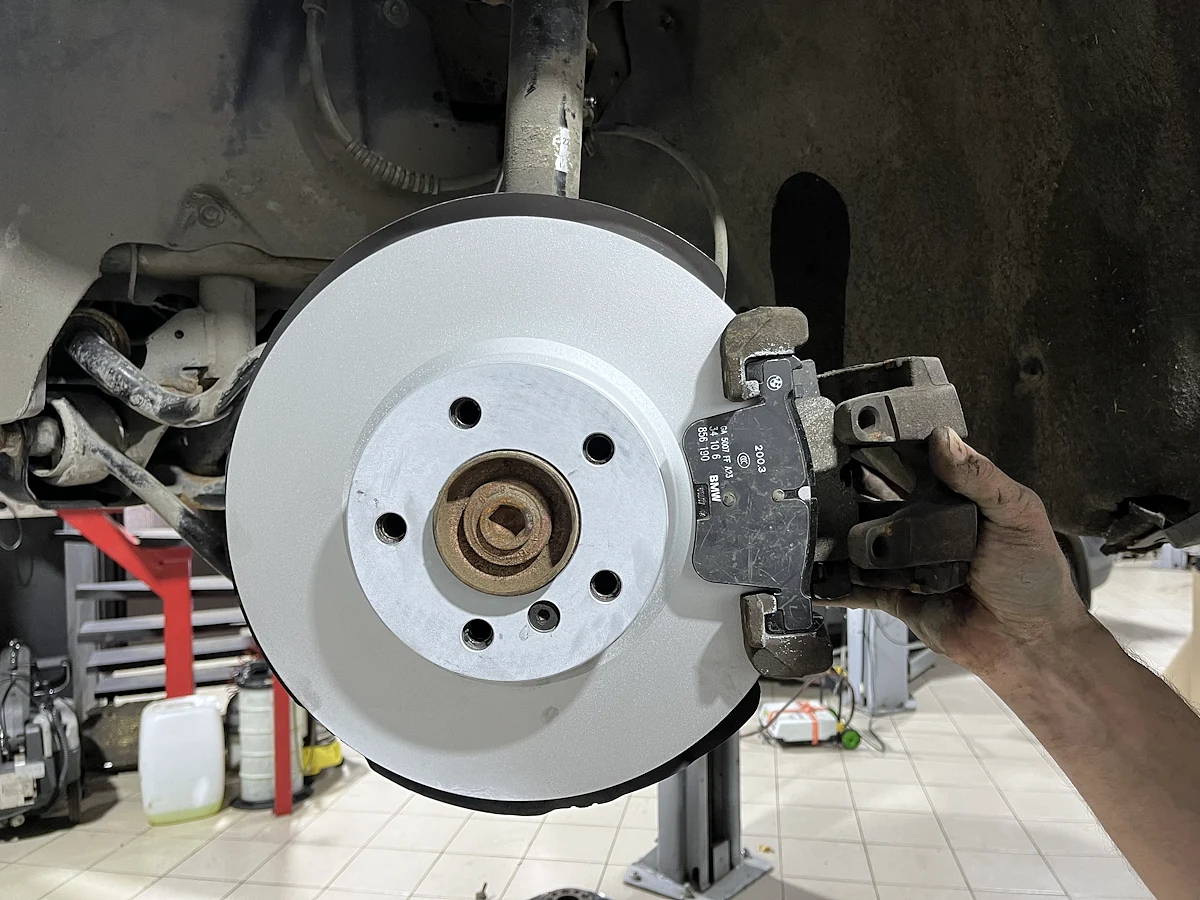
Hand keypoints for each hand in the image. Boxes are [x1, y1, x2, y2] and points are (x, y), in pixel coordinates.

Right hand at [824, 426, 1094, 678]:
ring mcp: (907, 561)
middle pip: (877, 500)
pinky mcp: (895, 595)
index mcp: (954, 497)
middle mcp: (925, 525)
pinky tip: (815, 574)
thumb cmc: (1034, 576)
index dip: (886, 449)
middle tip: (821, 474)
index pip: (913, 465)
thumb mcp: (1017, 514)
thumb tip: (944, 437)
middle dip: (849, 487)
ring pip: (861, 542)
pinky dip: (836, 584)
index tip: (856, 434)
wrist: (1030, 642)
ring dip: (838, 534)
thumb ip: (980, 476)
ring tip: (809, 519)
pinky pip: (859, 588)